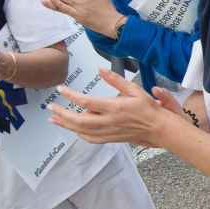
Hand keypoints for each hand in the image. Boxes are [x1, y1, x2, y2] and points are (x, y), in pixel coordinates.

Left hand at [48, 68, 175, 144]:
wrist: (159, 128)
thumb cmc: (149, 108)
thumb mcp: (134, 89)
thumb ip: (115, 80)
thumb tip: (101, 69)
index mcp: (114, 107)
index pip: (86, 102)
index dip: (71, 95)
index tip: (60, 89)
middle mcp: (109, 121)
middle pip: (79, 120)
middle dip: (62, 114)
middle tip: (50, 107)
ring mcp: (109, 132)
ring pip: (82, 131)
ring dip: (66, 125)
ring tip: (54, 118)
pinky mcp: (111, 138)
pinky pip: (91, 138)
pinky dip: (79, 133)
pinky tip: (73, 129)